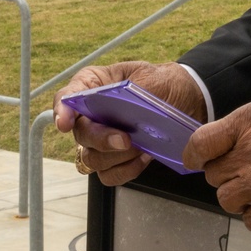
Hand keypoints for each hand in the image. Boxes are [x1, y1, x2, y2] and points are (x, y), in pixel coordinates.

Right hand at [53, 61, 206, 186]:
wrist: (188, 99)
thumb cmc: (164, 83)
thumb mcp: (150, 76)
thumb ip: (131, 90)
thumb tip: (119, 110)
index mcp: (93, 85)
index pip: (67, 97)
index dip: (62, 111)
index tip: (65, 123)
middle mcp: (92, 114)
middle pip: (80, 134)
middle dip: (101, 139)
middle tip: (125, 139)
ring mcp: (102, 139)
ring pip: (92, 159)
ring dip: (116, 157)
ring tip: (141, 145)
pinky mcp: (117, 159)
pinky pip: (110, 175)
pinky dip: (127, 169)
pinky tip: (144, 156)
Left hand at [182, 95, 250, 231]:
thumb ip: (244, 125)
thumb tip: (221, 143)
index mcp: (249, 124)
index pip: (201, 144)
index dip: (193, 155)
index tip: (196, 160)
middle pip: (213, 175)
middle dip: (226, 173)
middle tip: (244, 170)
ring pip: (226, 200)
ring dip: (238, 196)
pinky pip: (249, 221)